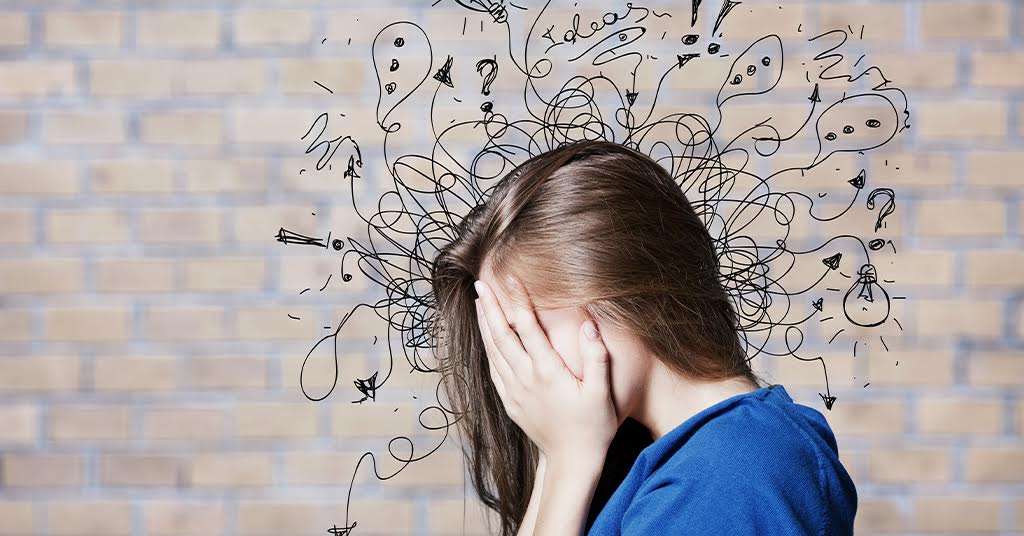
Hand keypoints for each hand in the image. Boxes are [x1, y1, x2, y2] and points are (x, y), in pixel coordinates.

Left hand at [474, 276, 617, 463]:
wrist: (572, 461)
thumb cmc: (593, 426)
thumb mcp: (602, 393)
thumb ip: (596, 357)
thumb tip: (588, 323)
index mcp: (548, 372)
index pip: (528, 327)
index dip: (518, 301)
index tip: (509, 279)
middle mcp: (525, 379)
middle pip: (502, 335)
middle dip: (491, 307)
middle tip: (481, 283)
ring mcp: (514, 391)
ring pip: (493, 351)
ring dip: (485, 325)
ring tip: (480, 302)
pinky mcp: (510, 402)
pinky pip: (493, 369)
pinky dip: (487, 349)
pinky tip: (486, 338)